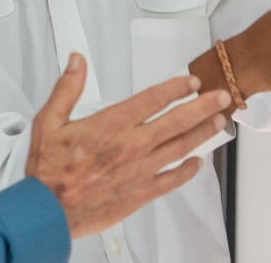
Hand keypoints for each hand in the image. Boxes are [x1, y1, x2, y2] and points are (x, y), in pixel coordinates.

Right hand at [25, 53, 230, 238]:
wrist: (48, 211)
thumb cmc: (49, 169)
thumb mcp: (49, 121)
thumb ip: (67, 88)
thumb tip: (77, 60)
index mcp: (110, 125)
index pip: (152, 99)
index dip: (175, 88)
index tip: (191, 82)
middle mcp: (130, 146)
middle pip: (175, 121)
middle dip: (202, 107)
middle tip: (221, 97)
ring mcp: (138, 171)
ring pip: (179, 148)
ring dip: (201, 133)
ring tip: (219, 122)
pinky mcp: (140, 193)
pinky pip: (171, 180)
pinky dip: (187, 170)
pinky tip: (198, 162)